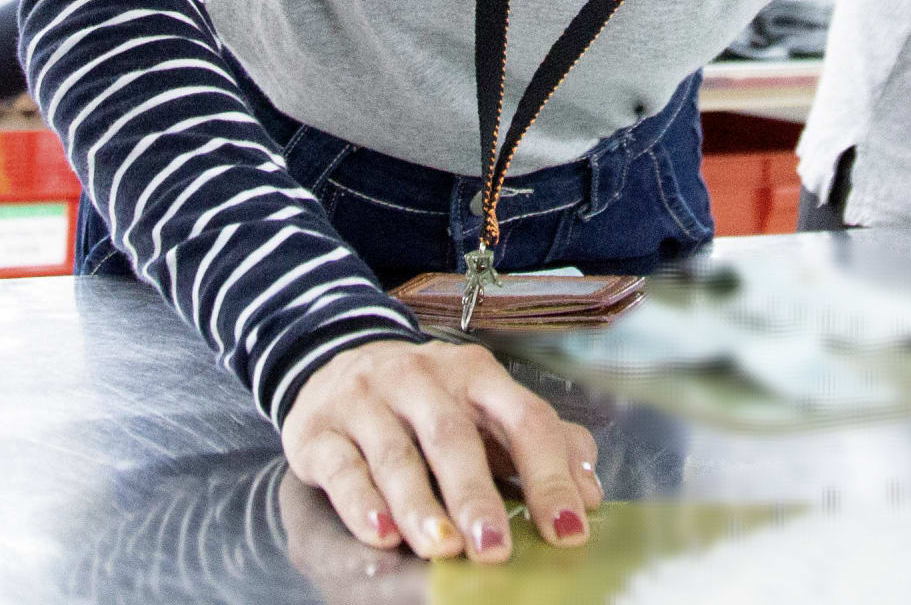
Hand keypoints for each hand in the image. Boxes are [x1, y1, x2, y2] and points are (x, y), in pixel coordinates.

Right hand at [278, 336, 600, 566]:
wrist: (335, 362)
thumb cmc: (429, 403)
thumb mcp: (488, 411)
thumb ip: (543, 444)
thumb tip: (591, 493)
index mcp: (477, 374)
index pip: (524, 419)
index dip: (549, 475)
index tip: (567, 531)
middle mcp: (422, 377)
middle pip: (454, 436)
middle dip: (477, 495)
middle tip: (495, 548)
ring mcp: (366, 399)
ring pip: (395, 453)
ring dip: (420, 504)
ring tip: (442, 547)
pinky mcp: (320, 429)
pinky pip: (342, 466)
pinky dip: (362, 502)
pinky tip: (380, 533)